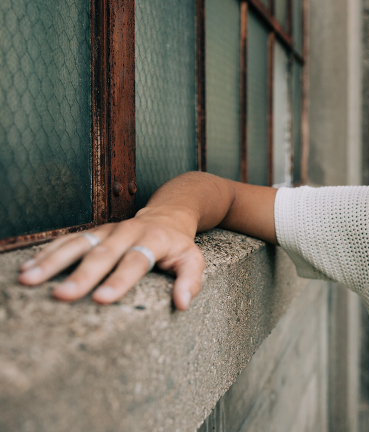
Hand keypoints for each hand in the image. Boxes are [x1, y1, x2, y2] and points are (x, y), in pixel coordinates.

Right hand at [17, 209, 204, 309]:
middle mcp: (127, 232)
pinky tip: (28, 267)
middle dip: (82, 275)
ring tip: (30, 279)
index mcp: (154, 239)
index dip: (119, 280)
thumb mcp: (193, 259)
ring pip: (78, 244)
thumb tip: (182, 303)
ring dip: (53, 261)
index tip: (102, 299)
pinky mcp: (93, 232)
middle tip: (63, 296)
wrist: (167, 214)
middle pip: (103, 253)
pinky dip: (47, 252)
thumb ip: (190, 280)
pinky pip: (67, 240)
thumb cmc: (178, 245)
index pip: (136, 261)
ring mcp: (107, 230)